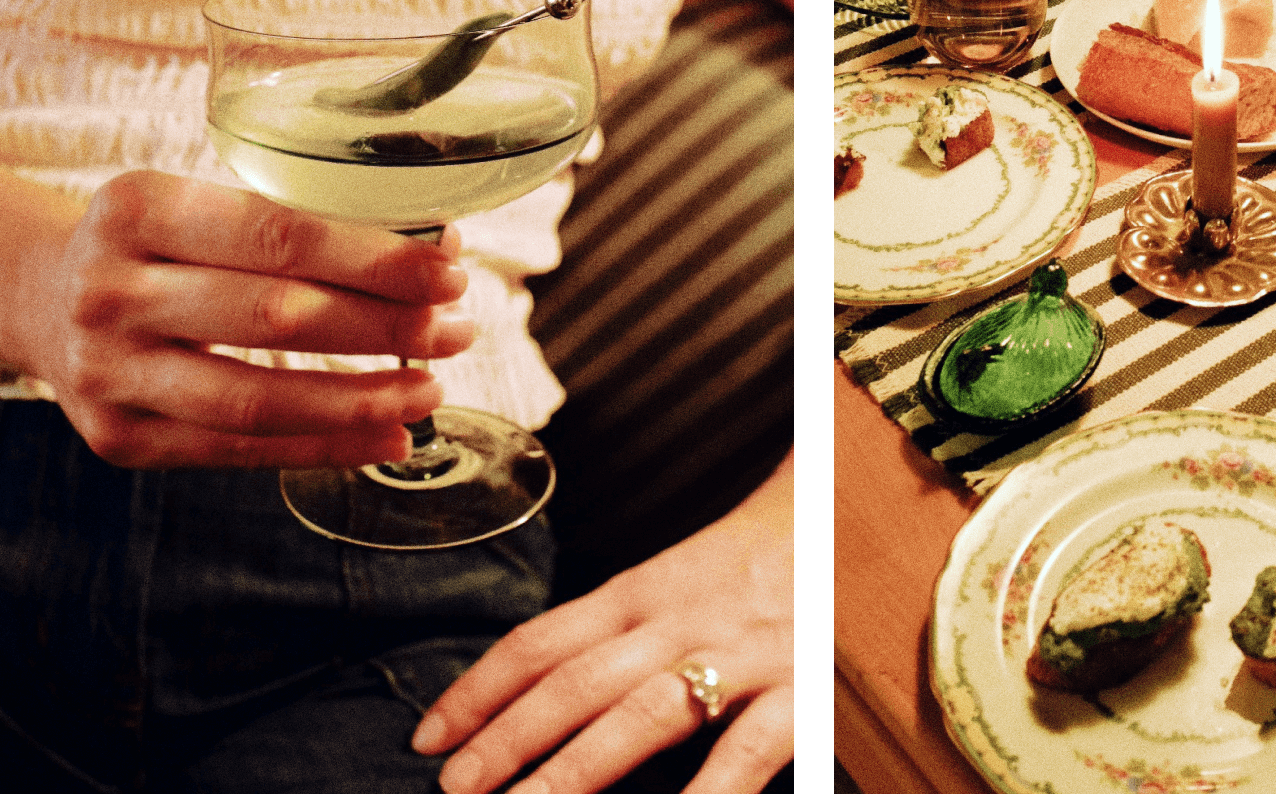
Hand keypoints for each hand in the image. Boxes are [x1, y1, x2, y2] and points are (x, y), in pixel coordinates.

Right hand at [22, 170, 473, 469]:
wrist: (45, 300)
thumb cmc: (162, 245)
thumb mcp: (205, 206)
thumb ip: (307, 226)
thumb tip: (441, 251)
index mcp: (137, 208)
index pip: (276, 237)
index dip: (372, 261)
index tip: (449, 275)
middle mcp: (110, 290)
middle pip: (272, 317)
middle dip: (383, 328)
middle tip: (456, 331)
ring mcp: (108, 372)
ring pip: (256, 399)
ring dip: (361, 399)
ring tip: (430, 390)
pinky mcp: (120, 438)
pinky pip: (240, 452)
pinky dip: (324, 448)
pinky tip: (386, 437)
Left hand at [413, 451, 793, 793]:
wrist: (846, 509)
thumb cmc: (751, 561)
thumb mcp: (672, 581)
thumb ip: (613, 631)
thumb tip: (534, 693)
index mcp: (641, 591)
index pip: (543, 641)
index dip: (480, 690)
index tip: (429, 736)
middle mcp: (679, 621)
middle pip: (576, 682)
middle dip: (507, 739)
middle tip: (453, 786)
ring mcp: (738, 657)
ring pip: (642, 715)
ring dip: (574, 770)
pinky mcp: (799, 691)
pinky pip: (743, 754)